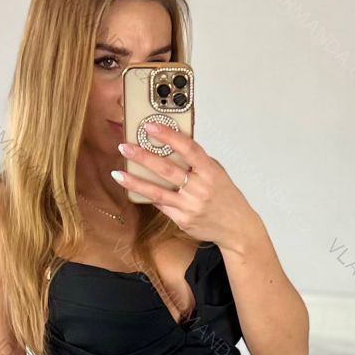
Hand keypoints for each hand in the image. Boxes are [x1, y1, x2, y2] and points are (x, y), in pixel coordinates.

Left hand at [112, 123, 262, 253]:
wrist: (236, 228)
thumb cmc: (225, 197)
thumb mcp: (217, 173)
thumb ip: (197, 161)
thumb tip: (172, 144)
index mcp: (210, 171)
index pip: (187, 148)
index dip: (168, 135)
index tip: (149, 126)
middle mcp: (200, 188)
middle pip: (167, 170)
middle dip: (143, 157)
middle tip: (124, 148)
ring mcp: (190, 206)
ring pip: (158, 192)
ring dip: (135, 182)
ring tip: (118, 174)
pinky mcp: (183, 221)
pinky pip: (162, 206)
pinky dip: (148, 196)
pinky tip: (135, 189)